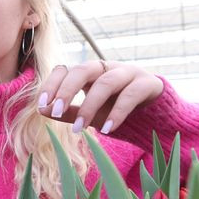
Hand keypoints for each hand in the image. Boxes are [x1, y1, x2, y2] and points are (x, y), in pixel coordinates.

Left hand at [37, 60, 163, 134]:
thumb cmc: (118, 112)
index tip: (41, 105)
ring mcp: (129, 73)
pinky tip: (107, 129)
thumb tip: (41, 111)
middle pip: (83, 69)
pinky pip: (130, 94)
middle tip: (56, 112)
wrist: (157, 118)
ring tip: (79, 130)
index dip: (51, 84)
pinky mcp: (148, 83)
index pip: (65, 69)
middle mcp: (108, 68)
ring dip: (89, 106)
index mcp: (90, 73)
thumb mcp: (91, 115)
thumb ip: (69, 112)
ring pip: (106, 82)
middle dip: (67, 90)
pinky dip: (117, 112)